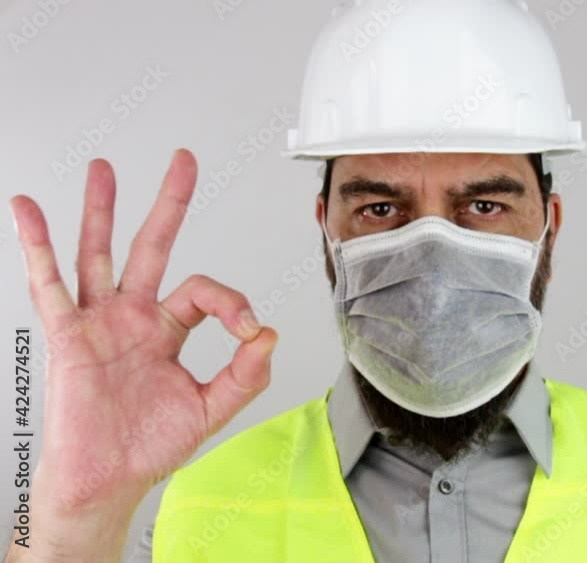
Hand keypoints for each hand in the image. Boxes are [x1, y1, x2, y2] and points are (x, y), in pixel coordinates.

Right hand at [6, 149, 276, 560]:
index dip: (232, 302)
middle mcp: (133, 317)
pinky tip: (28, 210)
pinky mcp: (68, 337)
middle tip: (182, 161)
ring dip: (101, 211)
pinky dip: (37, 247)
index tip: (248, 330)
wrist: (107, 481)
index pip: (204, 291)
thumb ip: (244, 375)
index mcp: (168, 330)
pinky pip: (49, 286)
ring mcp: (99, 323)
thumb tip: (269, 333)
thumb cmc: (150, 446)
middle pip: (152, 247)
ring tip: (103, 168)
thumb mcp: (210, 409)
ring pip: (99, 254)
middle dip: (167, 204)